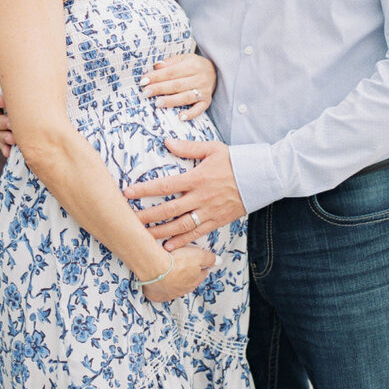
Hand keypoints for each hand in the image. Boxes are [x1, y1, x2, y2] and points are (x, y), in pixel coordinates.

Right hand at [0, 58, 12, 156]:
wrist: (31, 99)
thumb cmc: (20, 83)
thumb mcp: (10, 75)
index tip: (3, 101)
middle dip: (1, 122)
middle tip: (12, 123)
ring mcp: (0, 125)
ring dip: (4, 136)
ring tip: (14, 138)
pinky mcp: (7, 135)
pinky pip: (3, 144)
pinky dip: (5, 148)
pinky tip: (9, 152)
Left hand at [124, 139, 245, 248]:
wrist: (261, 177)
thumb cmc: (235, 160)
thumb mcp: (212, 149)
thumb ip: (188, 147)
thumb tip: (166, 141)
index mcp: (197, 178)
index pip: (165, 186)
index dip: (145, 190)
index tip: (128, 193)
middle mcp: (200, 197)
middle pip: (169, 210)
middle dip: (147, 216)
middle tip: (129, 220)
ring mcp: (209, 211)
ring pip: (180, 226)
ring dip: (161, 232)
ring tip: (143, 237)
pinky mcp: (217, 221)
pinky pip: (197, 233)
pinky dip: (182, 241)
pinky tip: (168, 247)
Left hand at [140, 53, 215, 118]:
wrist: (216, 71)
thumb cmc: (195, 65)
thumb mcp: (184, 58)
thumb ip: (170, 62)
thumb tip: (156, 66)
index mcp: (192, 65)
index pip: (171, 72)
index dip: (156, 76)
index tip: (143, 81)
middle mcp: (199, 78)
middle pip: (176, 85)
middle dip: (160, 88)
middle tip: (146, 92)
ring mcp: (204, 91)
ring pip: (186, 97)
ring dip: (171, 101)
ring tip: (157, 103)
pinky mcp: (207, 101)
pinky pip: (199, 109)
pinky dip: (191, 114)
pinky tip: (180, 117)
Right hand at [141, 244, 217, 302]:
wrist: (156, 270)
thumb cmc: (177, 262)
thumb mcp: (198, 255)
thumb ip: (209, 258)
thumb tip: (218, 261)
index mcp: (195, 281)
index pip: (202, 274)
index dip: (201, 267)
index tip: (198, 262)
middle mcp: (184, 290)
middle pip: (189, 282)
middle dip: (187, 275)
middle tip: (183, 266)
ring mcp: (170, 294)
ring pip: (175, 288)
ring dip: (174, 281)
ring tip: (170, 272)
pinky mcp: (157, 296)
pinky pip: (161, 293)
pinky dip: (161, 288)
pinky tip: (158, 282)